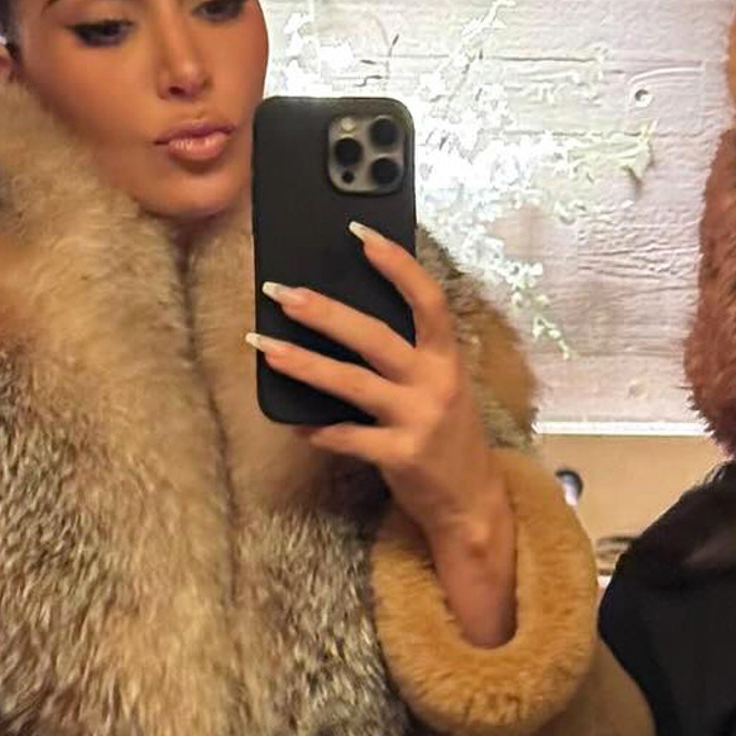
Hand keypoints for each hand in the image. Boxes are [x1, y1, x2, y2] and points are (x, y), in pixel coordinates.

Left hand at [248, 223, 516, 645]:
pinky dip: (317, 430)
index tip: (359, 233)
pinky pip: (347, 437)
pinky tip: (292, 423)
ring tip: (264, 346)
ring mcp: (418, 420)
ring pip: (351, 384)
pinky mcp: (400, 456)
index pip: (426, 299)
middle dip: (323, 312)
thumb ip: (408, 355)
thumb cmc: (448, 436)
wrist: (471, 502)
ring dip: (303, 363)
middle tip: (280, 292)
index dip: (395, 263)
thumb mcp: (440, 386)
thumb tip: (344, 318)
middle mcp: (436, 383)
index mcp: (447, 358)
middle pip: (374, 336)